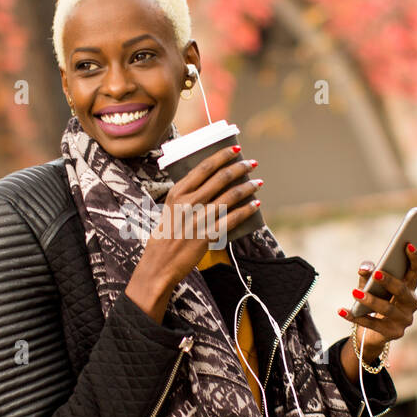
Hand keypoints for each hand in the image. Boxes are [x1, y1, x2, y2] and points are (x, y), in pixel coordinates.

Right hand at [126, 145, 261, 321]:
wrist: (158, 266)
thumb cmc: (164, 238)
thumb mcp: (170, 211)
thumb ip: (186, 197)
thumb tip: (209, 184)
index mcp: (176, 193)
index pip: (203, 168)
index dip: (222, 156)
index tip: (235, 150)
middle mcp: (188, 203)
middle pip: (220, 178)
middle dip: (240, 168)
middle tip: (252, 163)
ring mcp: (198, 219)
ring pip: (230, 197)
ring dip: (248, 187)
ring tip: (258, 182)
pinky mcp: (207, 236)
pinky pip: (233, 219)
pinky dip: (246, 210)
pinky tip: (255, 205)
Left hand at [338, 244, 416, 374]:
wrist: (373, 332)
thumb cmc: (375, 299)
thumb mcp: (370, 284)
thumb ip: (367, 274)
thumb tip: (363, 268)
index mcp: (410, 286)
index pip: (416, 271)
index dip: (414, 258)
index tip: (407, 245)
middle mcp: (411, 303)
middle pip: (403, 291)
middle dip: (390, 282)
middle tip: (376, 274)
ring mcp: (404, 320)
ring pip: (387, 309)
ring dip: (370, 300)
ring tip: (354, 293)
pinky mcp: (392, 333)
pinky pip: (372, 324)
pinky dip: (356, 317)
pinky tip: (342, 311)